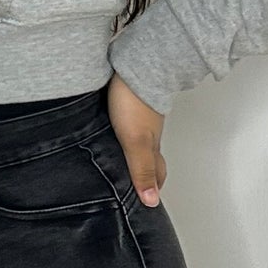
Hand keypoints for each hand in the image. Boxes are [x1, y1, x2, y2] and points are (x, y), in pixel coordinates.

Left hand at [106, 70, 165, 205]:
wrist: (135, 66)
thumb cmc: (134, 103)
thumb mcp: (136, 143)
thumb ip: (142, 170)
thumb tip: (151, 202)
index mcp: (152, 145)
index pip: (156, 173)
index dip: (154, 188)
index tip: (149, 202)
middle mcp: (148, 133)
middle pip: (150, 157)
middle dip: (145, 173)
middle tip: (136, 186)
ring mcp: (140, 118)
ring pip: (140, 141)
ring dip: (133, 154)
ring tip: (121, 165)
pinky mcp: (128, 104)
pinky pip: (128, 125)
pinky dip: (123, 135)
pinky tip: (111, 135)